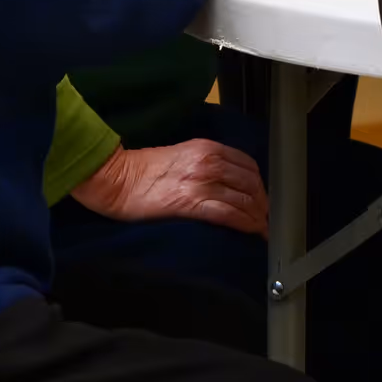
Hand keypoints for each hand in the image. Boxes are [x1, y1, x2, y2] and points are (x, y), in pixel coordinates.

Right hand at [70, 140, 268, 234]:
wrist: (115, 178)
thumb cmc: (141, 170)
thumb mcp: (181, 155)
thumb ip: (205, 163)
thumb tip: (225, 181)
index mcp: (207, 147)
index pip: (247, 164)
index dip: (259, 184)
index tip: (262, 198)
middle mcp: (209, 161)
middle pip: (250, 183)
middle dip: (262, 202)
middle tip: (265, 218)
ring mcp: (201, 182)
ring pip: (243, 199)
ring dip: (258, 217)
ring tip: (262, 230)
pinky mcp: (191, 203)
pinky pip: (229, 214)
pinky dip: (246, 224)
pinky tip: (253, 233)